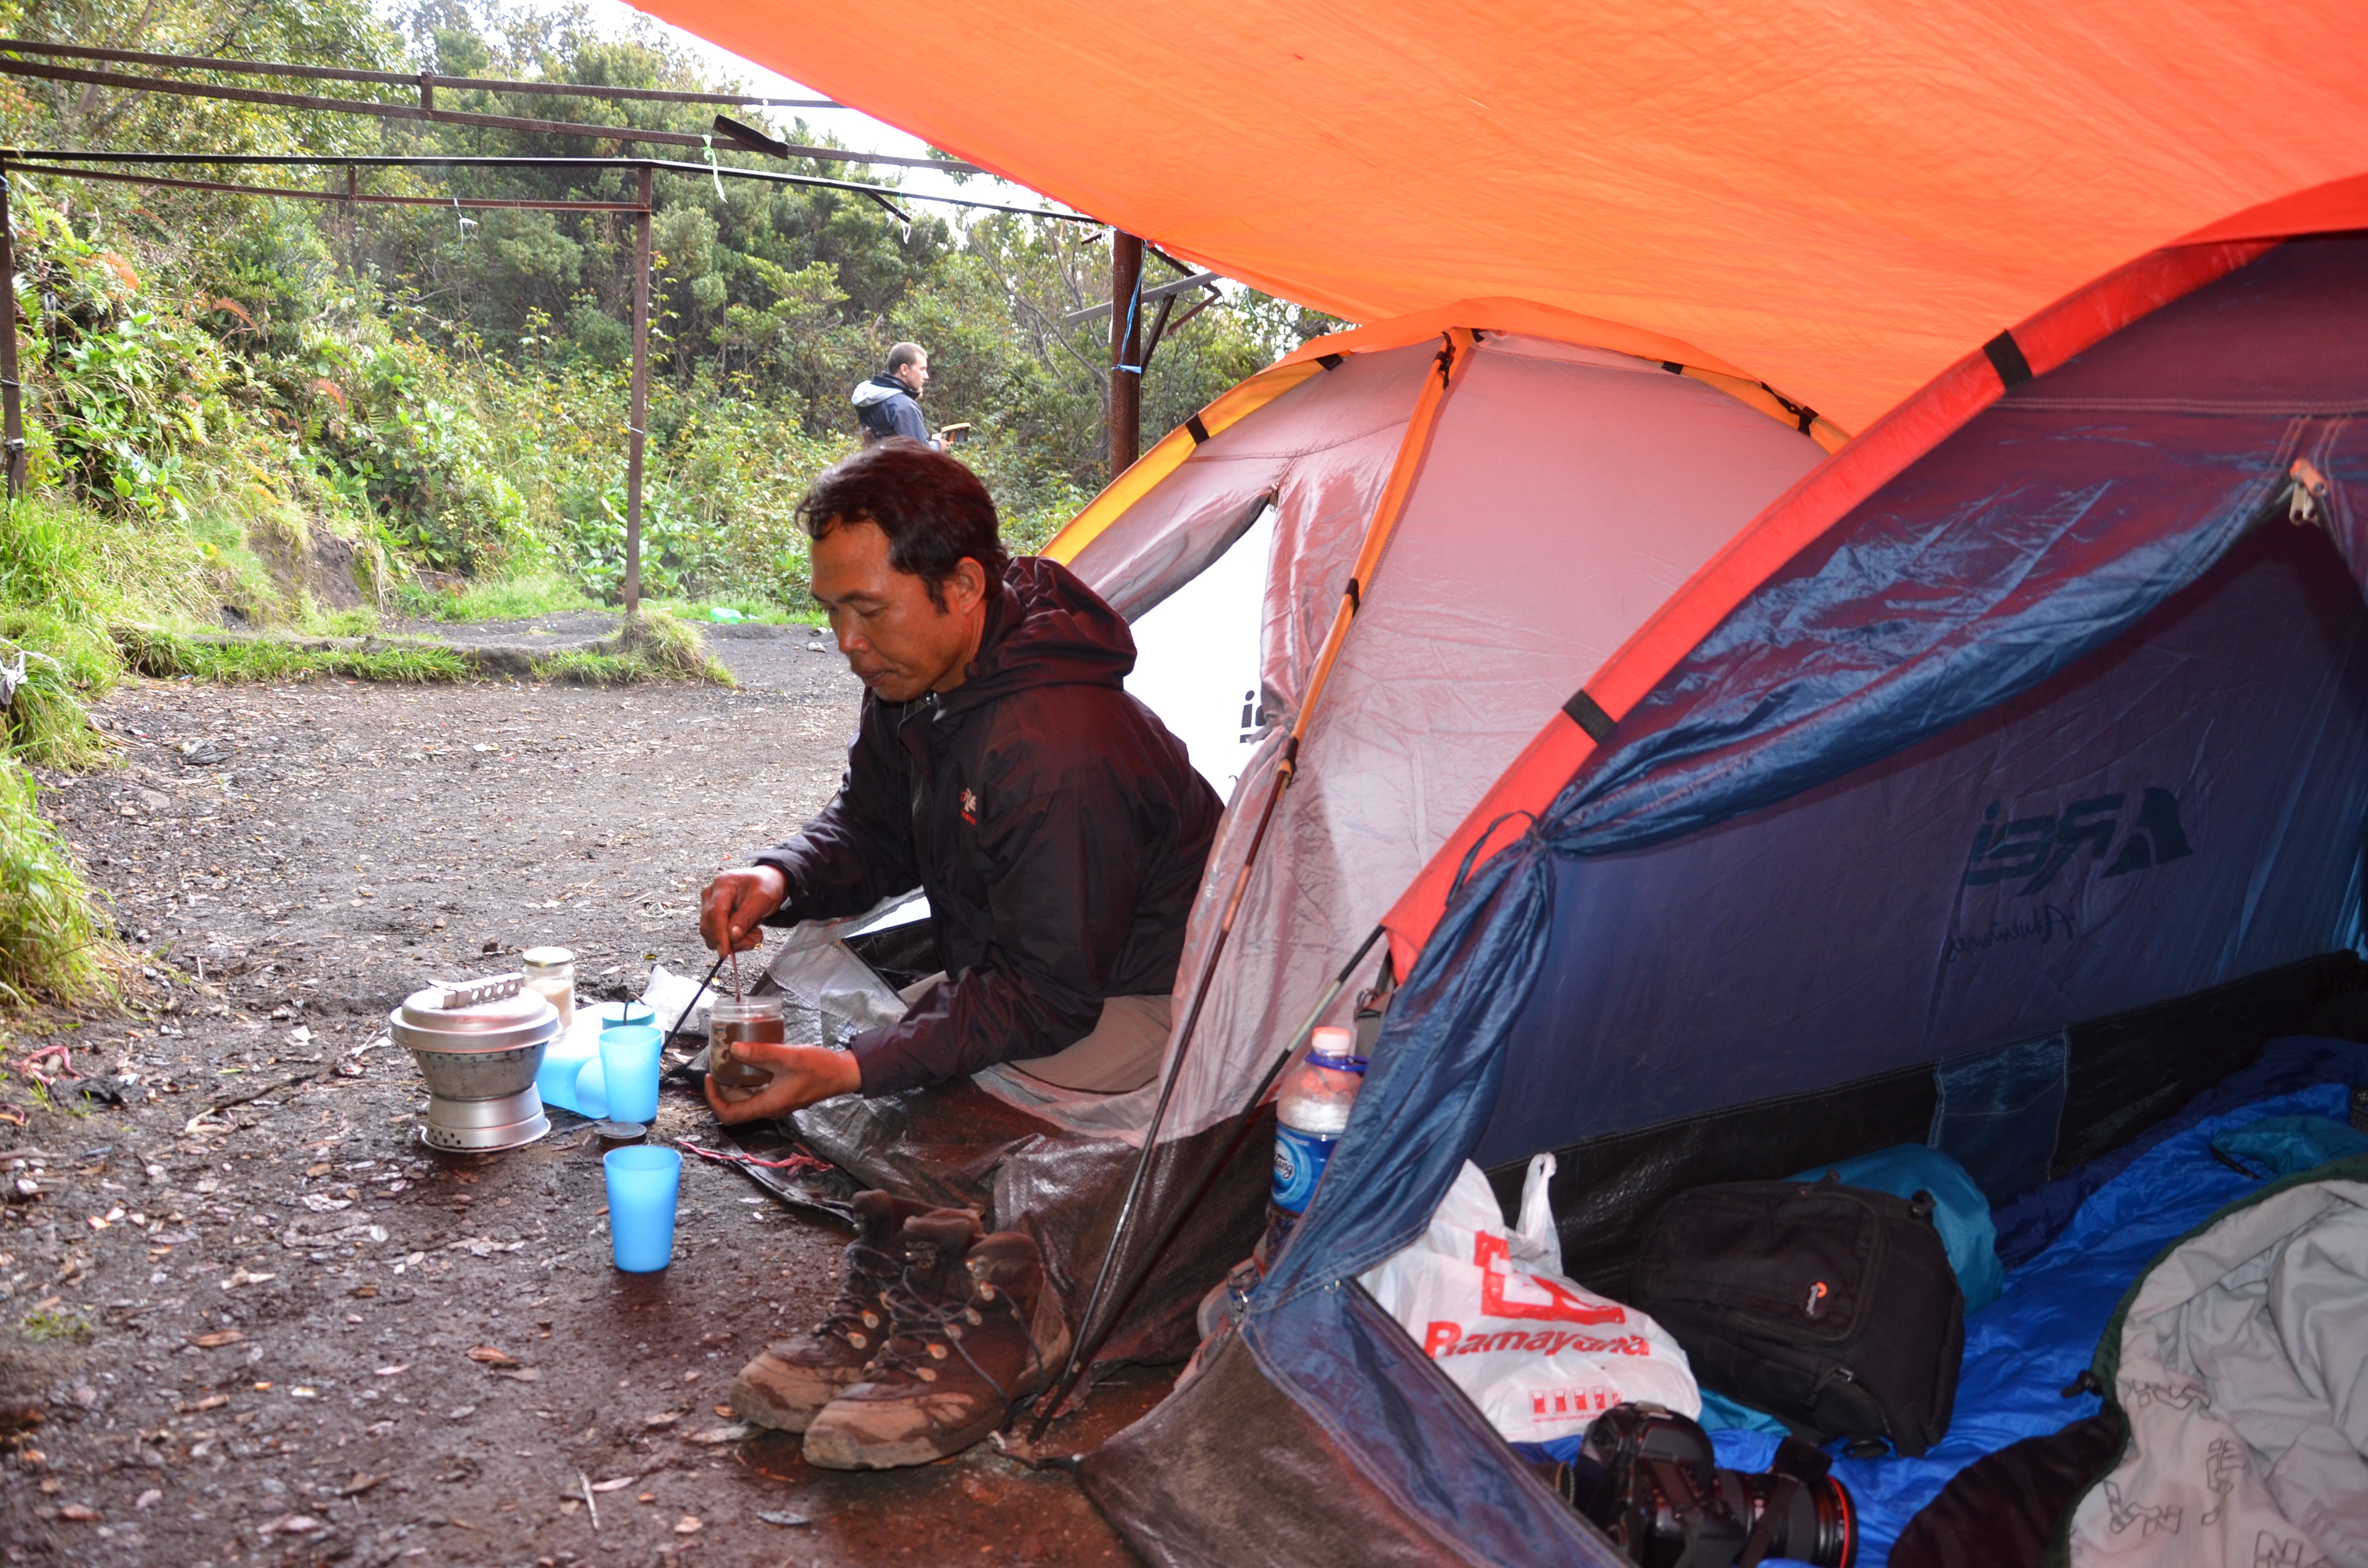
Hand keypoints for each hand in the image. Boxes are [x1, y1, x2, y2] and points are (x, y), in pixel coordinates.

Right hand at [700, 865, 787, 954]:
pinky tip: (750, 935)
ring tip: (756, 935)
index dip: (719, 934)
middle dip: (730, 940)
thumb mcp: (763, 899)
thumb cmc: (766, 886)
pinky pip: (718, 937)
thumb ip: (747, 918)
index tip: (725, 952)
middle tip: (755, 940)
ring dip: (735, 943)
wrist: (767, 882)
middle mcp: (711, 895)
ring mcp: (710, 906)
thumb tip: (731, 937)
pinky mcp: (714, 918)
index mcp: (723, 884)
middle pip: (709, 926)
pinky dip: (734, 942)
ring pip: (712, 935)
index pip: (715, 912)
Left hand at [703, 1042, 862, 1122]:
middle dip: (722, 1088)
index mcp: (768, 1105)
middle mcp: (770, 1108)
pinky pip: (758, 1091)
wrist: (843, 1073)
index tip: (710, 1077)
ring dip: (735, 1083)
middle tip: (718, 1065)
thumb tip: (733, 1049)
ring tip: (730, 1060)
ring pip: (746, 1098)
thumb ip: (760, 1053)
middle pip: (735, 1106)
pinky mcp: (783, 1094)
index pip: (730, 1114)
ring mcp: (777, 1102)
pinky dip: (749, 1079)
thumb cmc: (819, 1068)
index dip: (713, 1098)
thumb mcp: (788, 1057)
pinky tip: (751, 1060)